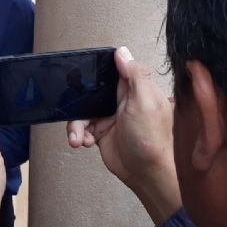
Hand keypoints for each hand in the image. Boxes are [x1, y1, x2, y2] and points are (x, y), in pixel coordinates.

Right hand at [67, 47, 179, 225]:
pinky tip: (82, 142)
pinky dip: (78, 134)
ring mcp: (110, 117)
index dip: (97, 72)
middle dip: (80, 101)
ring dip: (76, 124)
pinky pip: (81, 127)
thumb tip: (122, 52)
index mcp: (137, 89)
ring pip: (83, 110)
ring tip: (77, 138)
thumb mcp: (146, 102)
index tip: (83, 75)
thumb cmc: (151, 140)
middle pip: (92, 90)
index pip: (114, 71)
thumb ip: (135, 75)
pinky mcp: (101, 132)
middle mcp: (123, 101)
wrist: (144, 174)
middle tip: (75, 109)